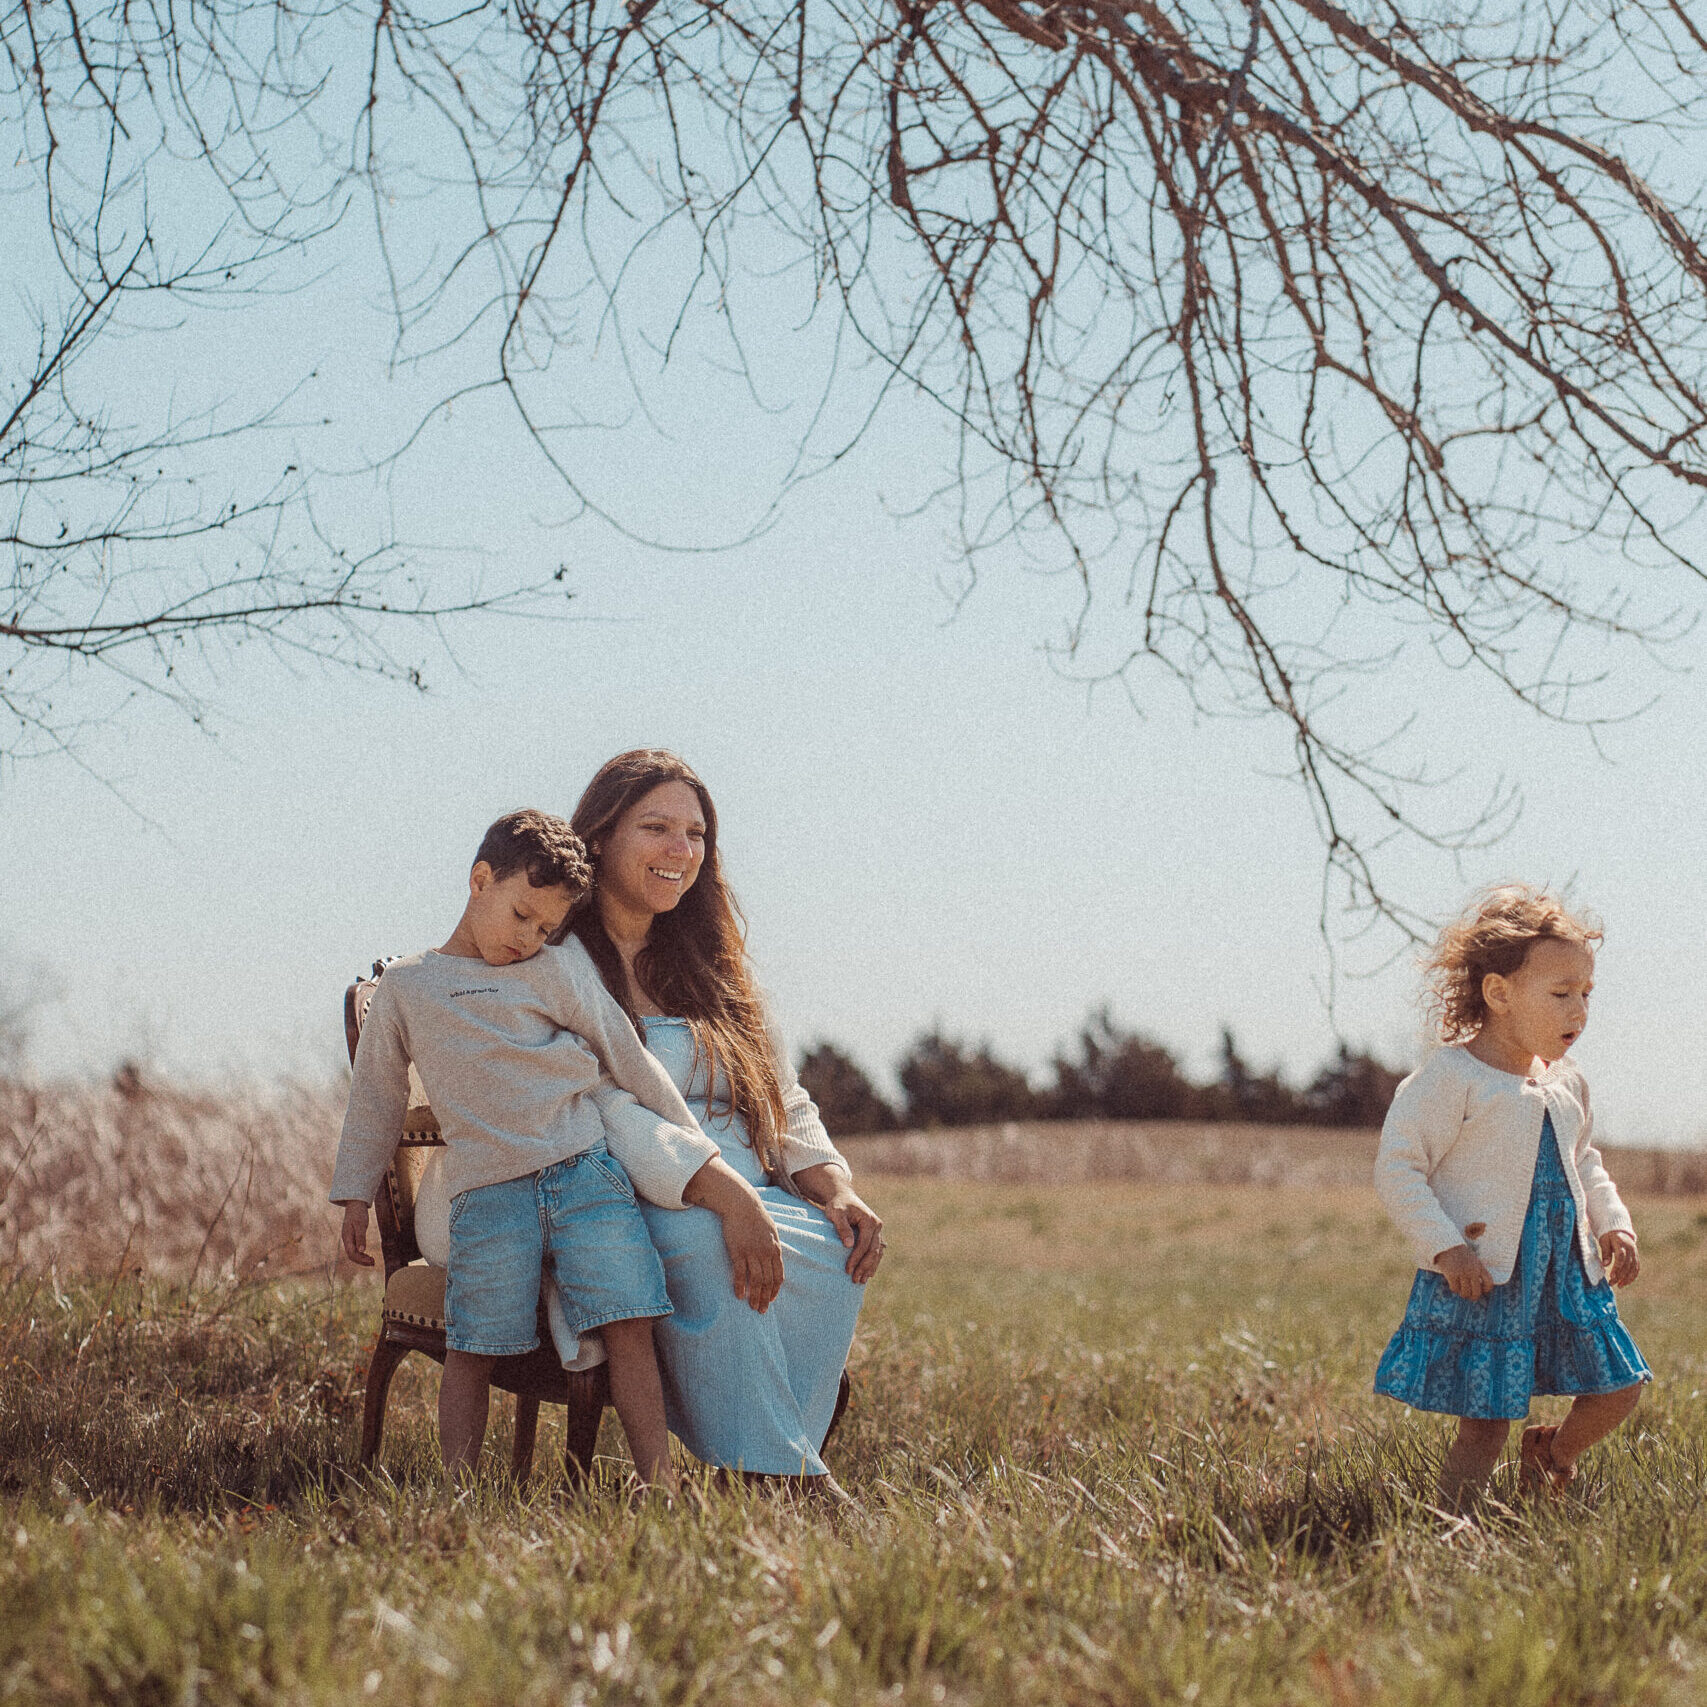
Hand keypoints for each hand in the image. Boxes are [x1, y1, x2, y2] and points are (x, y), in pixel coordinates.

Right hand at [339, 1200, 374, 1267]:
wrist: (355, 1204)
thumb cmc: (358, 1213)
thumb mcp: (360, 1224)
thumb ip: (361, 1237)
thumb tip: (362, 1251)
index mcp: (347, 1237)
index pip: (352, 1254)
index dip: (361, 1259)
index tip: (371, 1261)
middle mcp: (346, 1240)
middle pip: (352, 1255)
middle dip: (362, 1261)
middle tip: (374, 1263)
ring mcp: (349, 1239)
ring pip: (353, 1253)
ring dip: (362, 1258)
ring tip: (373, 1261)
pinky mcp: (352, 1237)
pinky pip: (355, 1249)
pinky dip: (362, 1253)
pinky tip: (368, 1255)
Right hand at [683, 1158, 784, 1311]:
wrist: (741, 1204)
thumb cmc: (755, 1218)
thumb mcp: (771, 1231)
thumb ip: (773, 1247)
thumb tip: (774, 1261)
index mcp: (775, 1249)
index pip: (778, 1276)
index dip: (775, 1290)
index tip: (770, 1300)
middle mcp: (766, 1253)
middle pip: (768, 1281)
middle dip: (765, 1298)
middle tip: (761, 1310)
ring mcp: (752, 1252)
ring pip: (756, 1280)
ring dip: (754, 1296)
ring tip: (752, 1306)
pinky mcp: (738, 1251)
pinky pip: (741, 1273)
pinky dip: (740, 1286)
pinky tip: (739, 1295)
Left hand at [794, 1165, 884, 1282]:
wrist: (843, 1196)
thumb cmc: (838, 1205)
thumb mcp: (836, 1213)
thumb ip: (842, 1228)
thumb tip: (848, 1245)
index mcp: (870, 1220)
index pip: (864, 1244)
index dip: (856, 1258)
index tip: (848, 1270)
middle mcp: (877, 1225)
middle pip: (873, 1251)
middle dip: (864, 1266)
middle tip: (855, 1280)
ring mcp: (878, 1230)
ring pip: (877, 1253)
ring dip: (870, 1267)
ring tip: (862, 1280)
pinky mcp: (875, 1235)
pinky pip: (877, 1251)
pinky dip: (873, 1262)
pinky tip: (868, 1273)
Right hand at [1435, 1242, 1493, 1300]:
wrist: (1446, 1244)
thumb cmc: (1459, 1252)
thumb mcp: (1472, 1258)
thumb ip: (1477, 1269)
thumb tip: (1478, 1284)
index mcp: (1479, 1266)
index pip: (1489, 1283)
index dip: (1486, 1289)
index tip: (1482, 1290)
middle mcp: (1472, 1271)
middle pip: (1476, 1292)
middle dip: (1473, 1296)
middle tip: (1470, 1297)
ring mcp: (1462, 1273)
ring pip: (1465, 1292)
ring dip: (1463, 1294)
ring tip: (1461, 1292)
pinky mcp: (1452, 1275)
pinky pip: (1455, 1288)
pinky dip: (1454, 1289)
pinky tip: (1453, 1286)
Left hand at [1599, 1228, 1639, 1285]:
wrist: (1618, 1230)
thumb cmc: (1608, 1236)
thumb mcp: (1604, 1241)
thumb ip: (1605, 1252)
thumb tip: (1605, 1265)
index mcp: (1622, 1243)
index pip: (1621, 1257)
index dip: (1617, 1267)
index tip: (1611, 1276)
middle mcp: (1631, 1249)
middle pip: (1627, 1265)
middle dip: (1620, 1275)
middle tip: (1612, 1283)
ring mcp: (1635, 1253)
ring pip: (1634, 1268)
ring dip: (1627, 1278)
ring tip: (1619, 1285)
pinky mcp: (1636, 1257)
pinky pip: (1637, 1268)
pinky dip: (1632, 1276)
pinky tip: (1626, 1282)